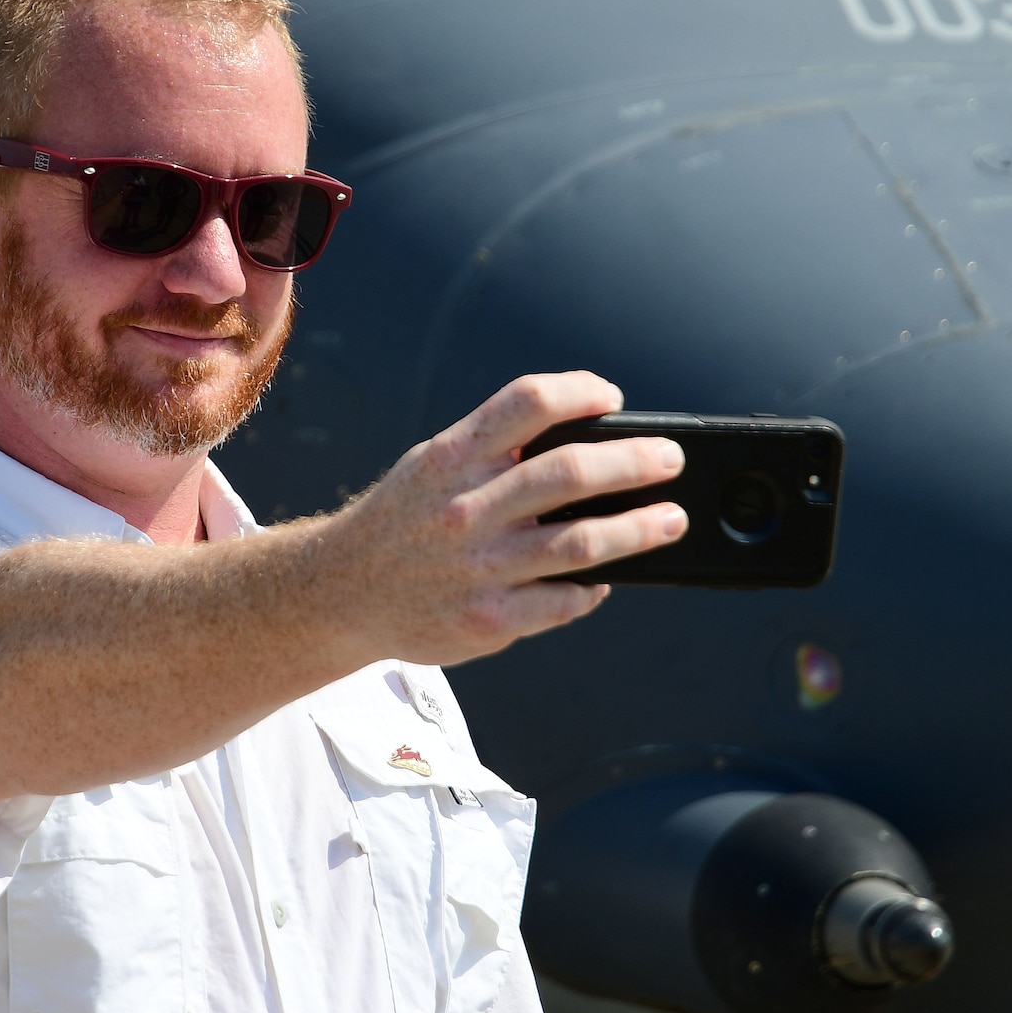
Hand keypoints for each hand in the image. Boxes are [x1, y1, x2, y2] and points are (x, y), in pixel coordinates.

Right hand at [321, 372, 686, 665]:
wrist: (341, 592)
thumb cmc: (404, 520)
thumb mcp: (433, 464)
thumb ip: (495, 448)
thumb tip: (585, 438)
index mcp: (453, 457)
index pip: (527, 403)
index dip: (580, 393)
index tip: (612, 399)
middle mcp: (466, 508)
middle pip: (569, 472)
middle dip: (635, 463)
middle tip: (669, 460)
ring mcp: (478, 567)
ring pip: (581, 543)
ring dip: (638, 529)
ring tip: (670, 520)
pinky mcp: (487, 619)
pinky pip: (562, 602)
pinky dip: (592, 589)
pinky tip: (603, 581)